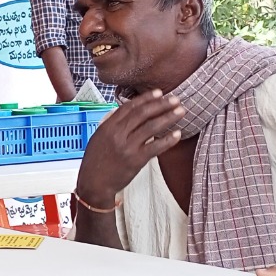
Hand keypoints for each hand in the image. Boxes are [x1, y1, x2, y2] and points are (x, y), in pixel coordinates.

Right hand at [75, 91, 183, 207]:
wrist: (94, 183)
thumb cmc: (96, 161)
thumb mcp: (99, 138)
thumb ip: (112, 124)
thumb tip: (128, 112)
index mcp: (108, 127)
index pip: (129, 107)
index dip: (146, 98)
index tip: (159, 93)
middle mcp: (117, 134)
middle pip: (142, 113)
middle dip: (161, 104)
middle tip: (175, 99)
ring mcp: (127, 147)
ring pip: (151, 127)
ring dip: (168, 117)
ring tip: (180, 111)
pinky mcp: (136, 160)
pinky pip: (155, 147)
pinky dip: (168, 139)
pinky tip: (178, 133)